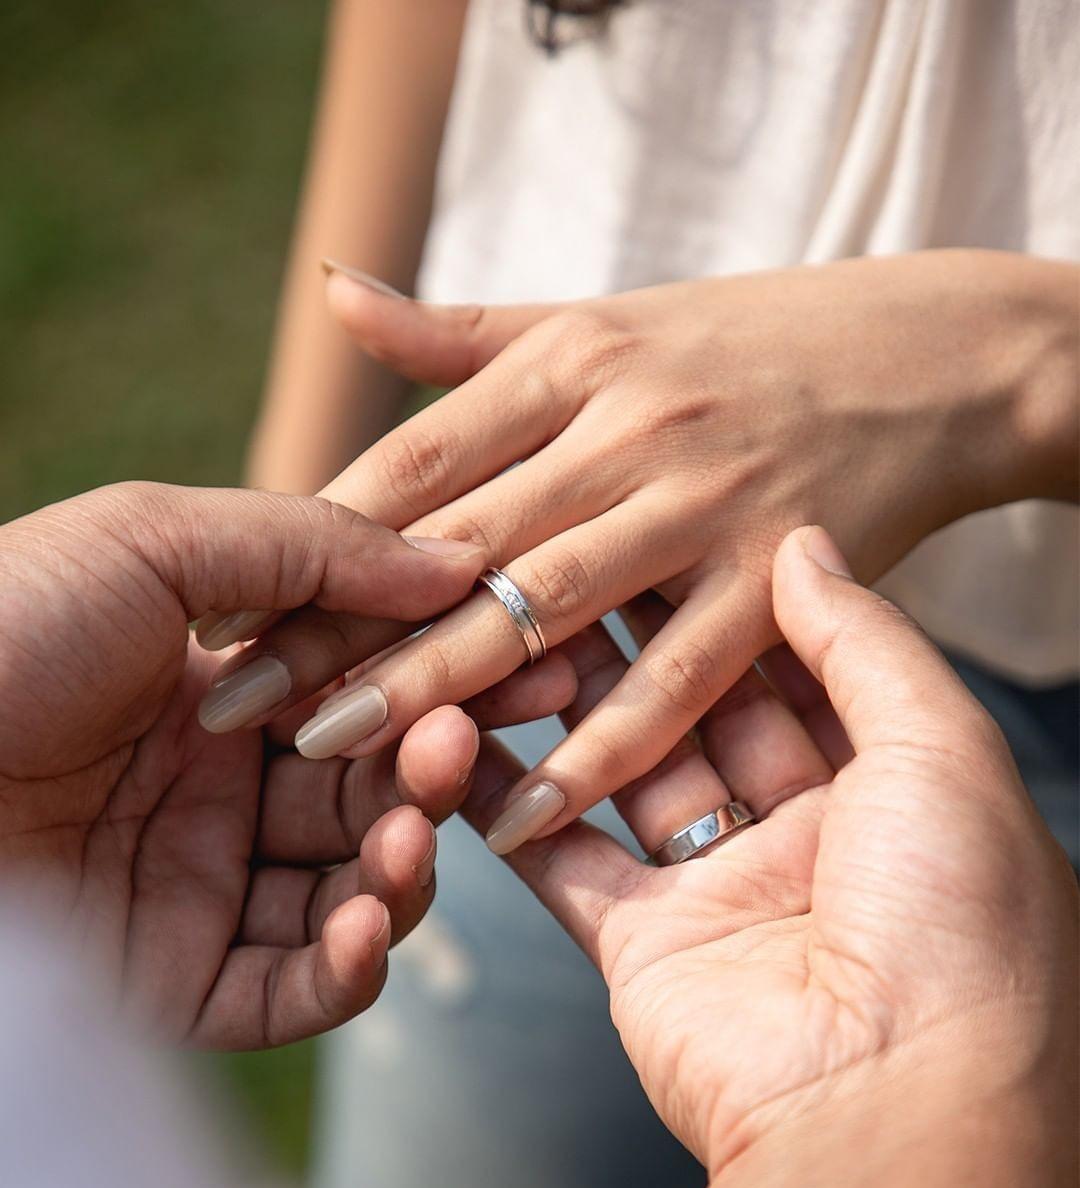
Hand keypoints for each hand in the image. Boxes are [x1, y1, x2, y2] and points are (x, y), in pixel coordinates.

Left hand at [0, 483, 566, 1048]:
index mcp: (217, 686)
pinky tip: (367, 922)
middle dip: (430, 770)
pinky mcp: (168, 982)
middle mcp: (215, 789)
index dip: (448, 677)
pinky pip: (286, 988)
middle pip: (368, 793)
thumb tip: (461, 559)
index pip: (367, 690)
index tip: (535, 656)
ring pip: (346, 891)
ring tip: (415, 835)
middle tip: (463, 743)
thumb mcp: (156, 540)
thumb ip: (314, 547)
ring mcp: (194, 888)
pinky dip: (345, 967)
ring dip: (401, 868)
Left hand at [196, 250, 1077, 857]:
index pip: (414, 462)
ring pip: (547, 609)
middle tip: (238, 708)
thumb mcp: (598, 316)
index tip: (229, 611)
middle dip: (337, 630)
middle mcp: (625, 425)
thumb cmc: (741, 344)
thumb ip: (459, 332)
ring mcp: (702, 501)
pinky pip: (675, 679)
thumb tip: (334, 293)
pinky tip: (520, 813)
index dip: (309, 539)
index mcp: (568, 359)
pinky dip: (598, 750)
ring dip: (436, 690)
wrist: (926, 357)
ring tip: (337, 761)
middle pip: (454, 542)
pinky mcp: (776, 574)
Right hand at [465, 526, 1077, 1187]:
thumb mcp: (940, 752)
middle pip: (698, 715)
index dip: (724, 601)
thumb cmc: (954, 925)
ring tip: (499, 636)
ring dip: (561, 714)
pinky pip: (564, 865)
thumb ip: (867, 643)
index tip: (658, 533)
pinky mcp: (645, 950)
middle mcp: (803, 839)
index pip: (789, 668)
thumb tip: (806, 544)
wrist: (896, 1108)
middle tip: (565, 572)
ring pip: (622, 777)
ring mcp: (719, 895)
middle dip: (633, 646)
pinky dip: (509, 811)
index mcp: (887, 791)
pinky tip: (454, 748)